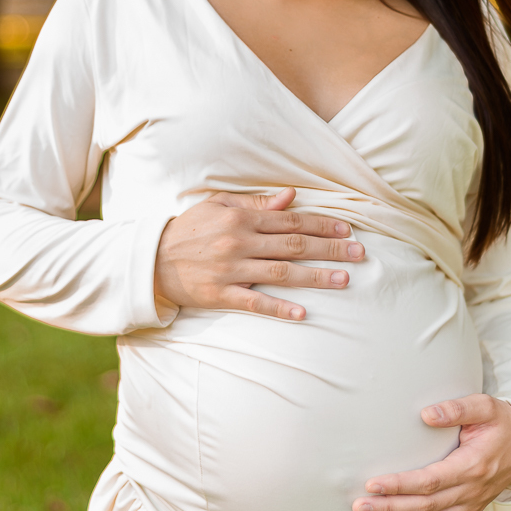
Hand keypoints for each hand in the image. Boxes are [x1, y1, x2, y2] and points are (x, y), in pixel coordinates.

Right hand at [154, 186, 364, 321]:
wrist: (151, 260)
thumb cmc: (189, 230)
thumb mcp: (219, 207)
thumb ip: (256, 204)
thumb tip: (291, 198)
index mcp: (241, 219)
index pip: (290, 221)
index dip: (321, 224)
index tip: (347, 229)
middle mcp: (239, 242)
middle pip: (293, 245)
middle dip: (329, 248)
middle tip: (359, 253)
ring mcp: (231, 270)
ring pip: (282, 273)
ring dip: (315, 276)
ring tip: (343, 279)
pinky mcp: (221, 294)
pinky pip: (255, 302)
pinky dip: (279, 308)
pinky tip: (302, 313)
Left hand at [352, 393, 510, 510]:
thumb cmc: (501, 422)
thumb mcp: (485, 406)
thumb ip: (457, 409)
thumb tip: (426, 414)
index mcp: (473, 466)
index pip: (430, 481)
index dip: (401, 485)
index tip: (373, 483)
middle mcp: (471, 492)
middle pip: (425, 507)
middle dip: (390, 509)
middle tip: (359, 508)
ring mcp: (470, 505)